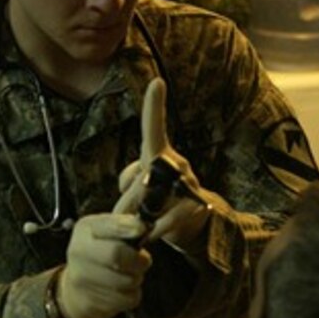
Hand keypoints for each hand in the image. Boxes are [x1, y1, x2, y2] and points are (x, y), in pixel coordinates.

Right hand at [57, 214, 151, 317]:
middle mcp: (79, 251)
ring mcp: (81, 278)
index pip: (109, 225)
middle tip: (143, 260)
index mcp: (86, 228)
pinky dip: (132, 295)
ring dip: (136, 278)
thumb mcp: (106, 229)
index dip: (129, 227)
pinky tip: (122, 289)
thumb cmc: (98, 254)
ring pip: (127, 280)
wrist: (74, 289)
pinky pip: (127, 299)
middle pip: (116, 254)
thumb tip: (143, 210)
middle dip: (138, 259)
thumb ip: (125, 218)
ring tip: (128, 274)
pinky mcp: (91, 301)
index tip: (142, 229)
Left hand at [114, 78, 210, 248]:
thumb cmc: (159, 202)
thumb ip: (129, 194)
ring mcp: (189, 183)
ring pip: (152, 199)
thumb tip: (123, 209)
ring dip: (141, 216)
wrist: (192, 225)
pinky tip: (152, 234)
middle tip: (124, 214)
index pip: (154, 129)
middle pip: (141, 177)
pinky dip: (155, 230)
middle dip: (128, 200)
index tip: (157, 82)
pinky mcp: (196, 205)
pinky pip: (167, 219)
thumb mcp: (140, 193)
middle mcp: (177, 163)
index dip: (155, 106)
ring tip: (142, 224)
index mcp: (160, 155)